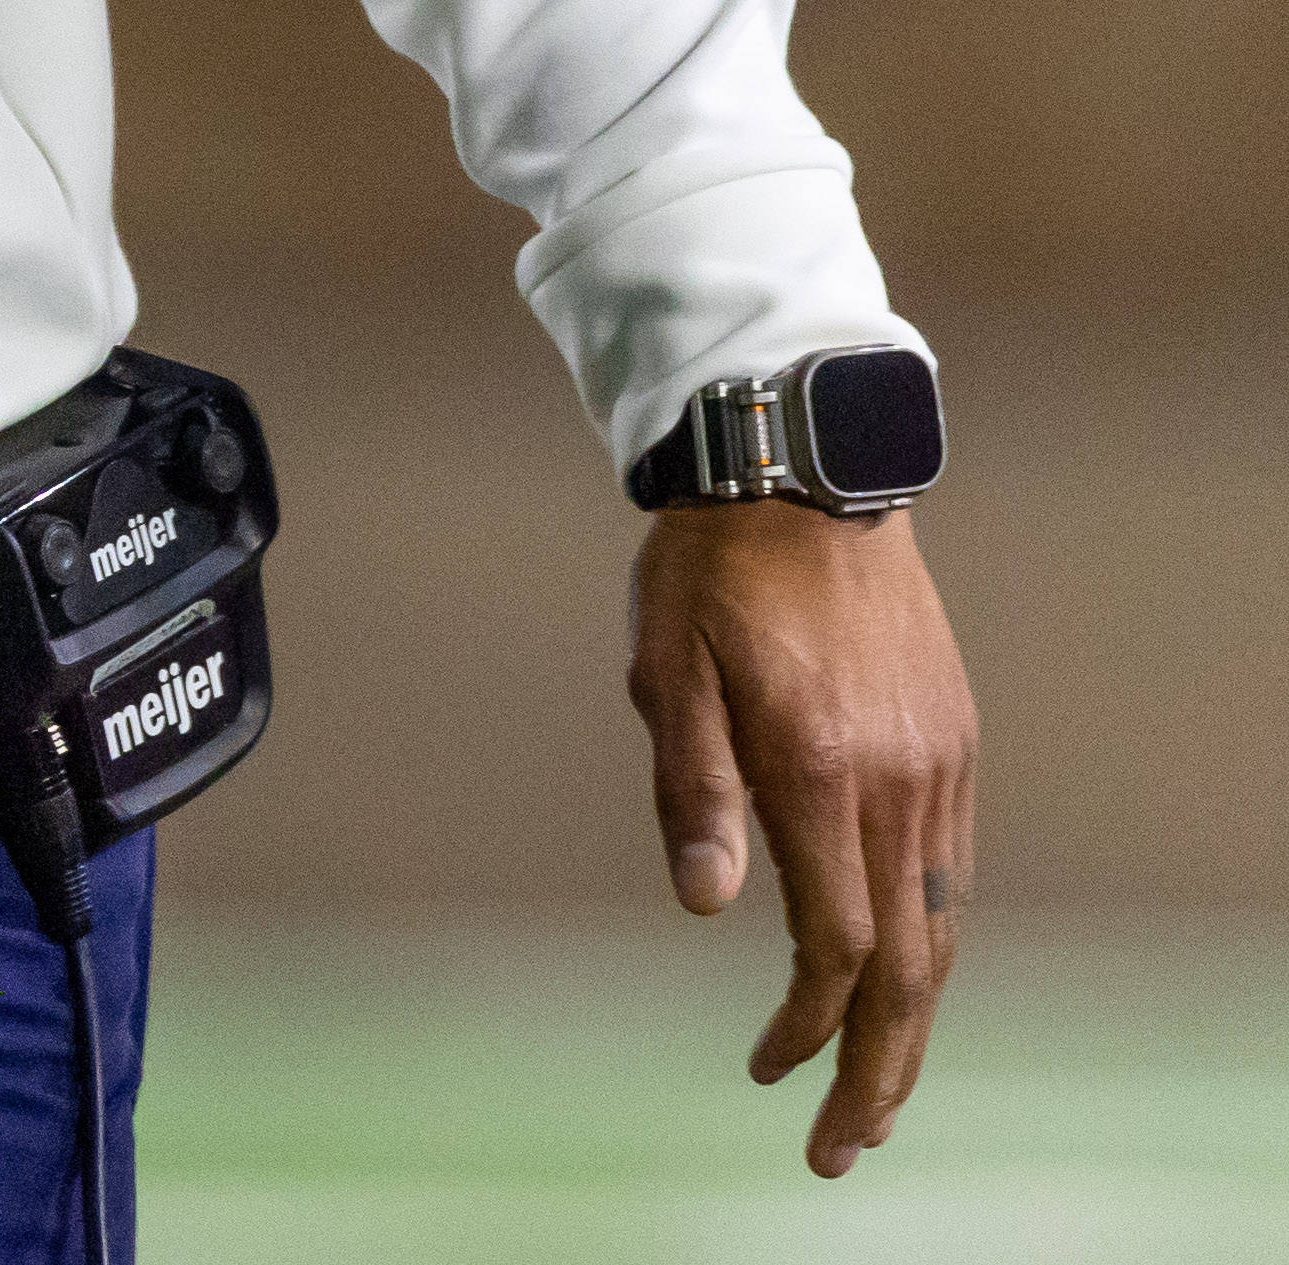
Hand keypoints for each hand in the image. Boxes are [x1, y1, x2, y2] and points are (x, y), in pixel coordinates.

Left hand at [634, 500, 977, 1175]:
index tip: (767, 1072)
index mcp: (822, 770)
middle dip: (880, 1071)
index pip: (834, 945)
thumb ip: (691, 788)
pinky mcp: (956, 746)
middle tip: (843, 1149)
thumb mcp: (666, 668)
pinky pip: (951, 874)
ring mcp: (942, 767)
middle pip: (911, 969)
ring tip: (876, 1093)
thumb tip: (711, 907)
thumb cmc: (710, 569)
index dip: (806, 1025)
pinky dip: (929, 946)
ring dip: (913, 1023)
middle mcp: (901, 783)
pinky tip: (895, 977)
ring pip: (944, 931)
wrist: (806, 472)